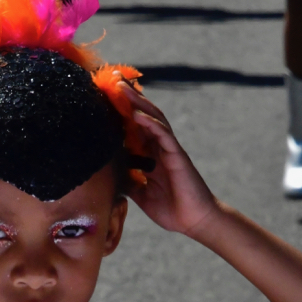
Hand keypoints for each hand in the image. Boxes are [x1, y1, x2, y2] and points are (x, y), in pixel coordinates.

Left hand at [123, 86, 218, 235]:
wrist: (194, 222)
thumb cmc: (171, 209)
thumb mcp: (141, 194)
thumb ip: (129, 181)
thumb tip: (111, 174)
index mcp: (151, 155)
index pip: (135, 128)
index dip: (122, 112)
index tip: (107, 97)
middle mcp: (160, 148)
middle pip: (144, 115)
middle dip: (130, 97)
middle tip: (114, 79)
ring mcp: (169, 149)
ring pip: (154, 118)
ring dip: (138, 102)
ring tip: (123, 88)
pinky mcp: (177, 155)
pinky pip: (163, 135)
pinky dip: (150, 123)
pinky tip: (137, 114)